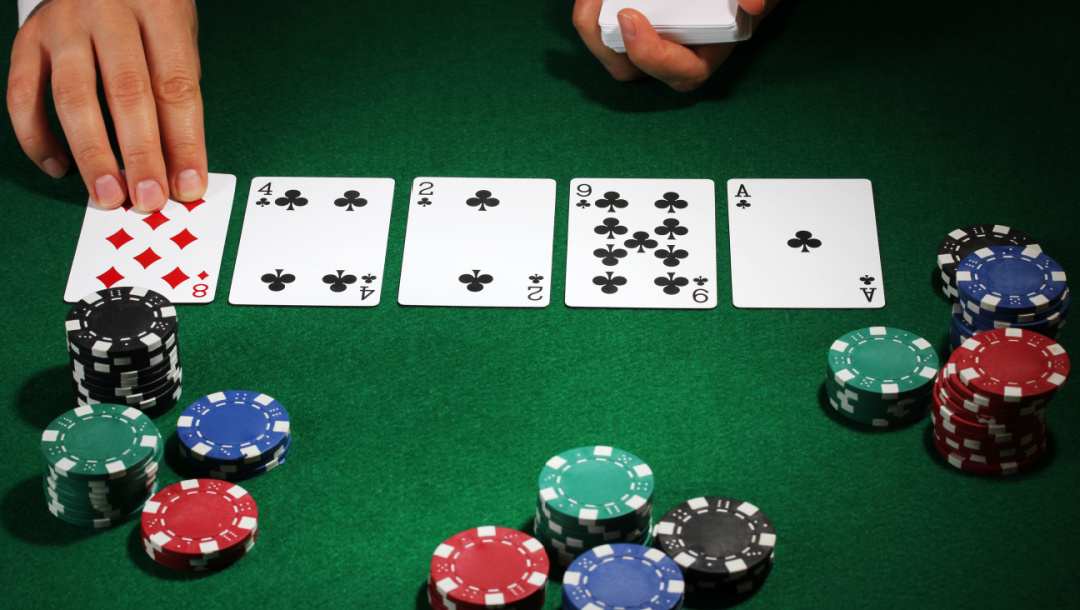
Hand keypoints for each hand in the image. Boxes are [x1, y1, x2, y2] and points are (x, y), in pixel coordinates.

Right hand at [6, 0, 205, 210]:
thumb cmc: (148, 14)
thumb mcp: (177, 38)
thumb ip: (175, 93)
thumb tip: (179, 169)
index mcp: (158, 9)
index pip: (175, 85)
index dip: (184, 142)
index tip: (188, 187)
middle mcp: (107, 11)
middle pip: (126, 92)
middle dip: (140, 154)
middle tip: (147, 200)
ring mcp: (62, 24)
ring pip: (73, 97)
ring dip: (91, 153)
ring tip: (107, 195)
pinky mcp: (27, 39)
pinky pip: (23, 95)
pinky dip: (37, 137)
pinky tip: (59, 167)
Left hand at [573, 0, 768, 91]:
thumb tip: (753, 5)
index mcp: (704, 58)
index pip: (680, 73)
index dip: (651, 54)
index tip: (630, 17)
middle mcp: (671, 59)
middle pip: (630, 70)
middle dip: (604, 43)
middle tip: (594, 3)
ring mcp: (647, 46)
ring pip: (611, 52)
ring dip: (591, 27)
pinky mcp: (630, 31)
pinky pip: (603, 30)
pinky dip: (594, 12)